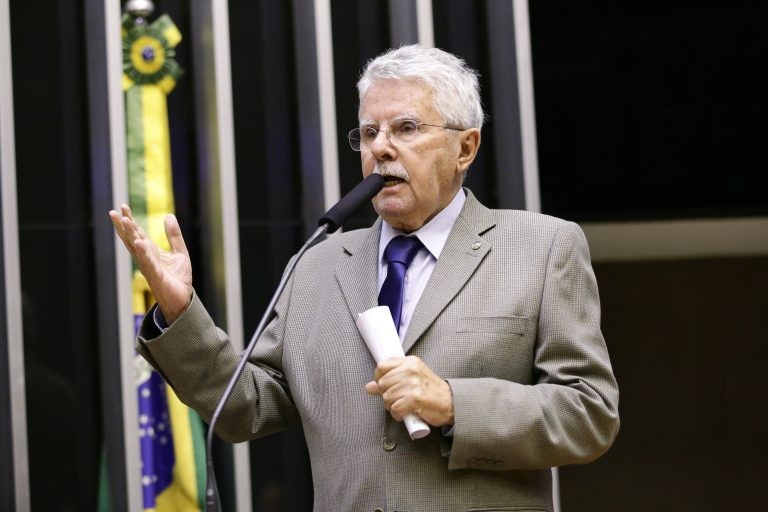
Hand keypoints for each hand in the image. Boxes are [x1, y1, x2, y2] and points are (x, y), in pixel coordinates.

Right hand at [109, 204, 192, 323]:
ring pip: (137, 248)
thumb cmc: (178, 278)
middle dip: (124, 225)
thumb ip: (173, 235)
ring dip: (130, 234)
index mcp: (151, 251)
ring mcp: (149, 267)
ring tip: (124, 220)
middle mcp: (146, 258)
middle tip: (115, 211)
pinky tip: (138, 243)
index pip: (138, 233)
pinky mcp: (157, 276)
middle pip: (132, 238)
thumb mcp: (179, 252)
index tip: (122, 207)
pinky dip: (143, 253)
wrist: (183, 299)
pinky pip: (148, 263)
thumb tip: (168, 215)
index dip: (130, 221)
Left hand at [365, 356, 453, 426]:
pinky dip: (398, 415)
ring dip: (392, 407)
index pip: (382, 366)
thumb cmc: (433, 391)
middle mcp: (411, 370)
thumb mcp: (412, 379)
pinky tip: (406, 413)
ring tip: (403, 406)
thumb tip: (370, 387)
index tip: (386, 385)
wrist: (452, 403)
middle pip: (382, 384)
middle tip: (397, 399)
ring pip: (387, 397)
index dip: (379, 378)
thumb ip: (391, 380)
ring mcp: (412, 384)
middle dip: (386, 395)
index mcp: (410, 362)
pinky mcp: (414, 398)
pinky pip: (394, 408)